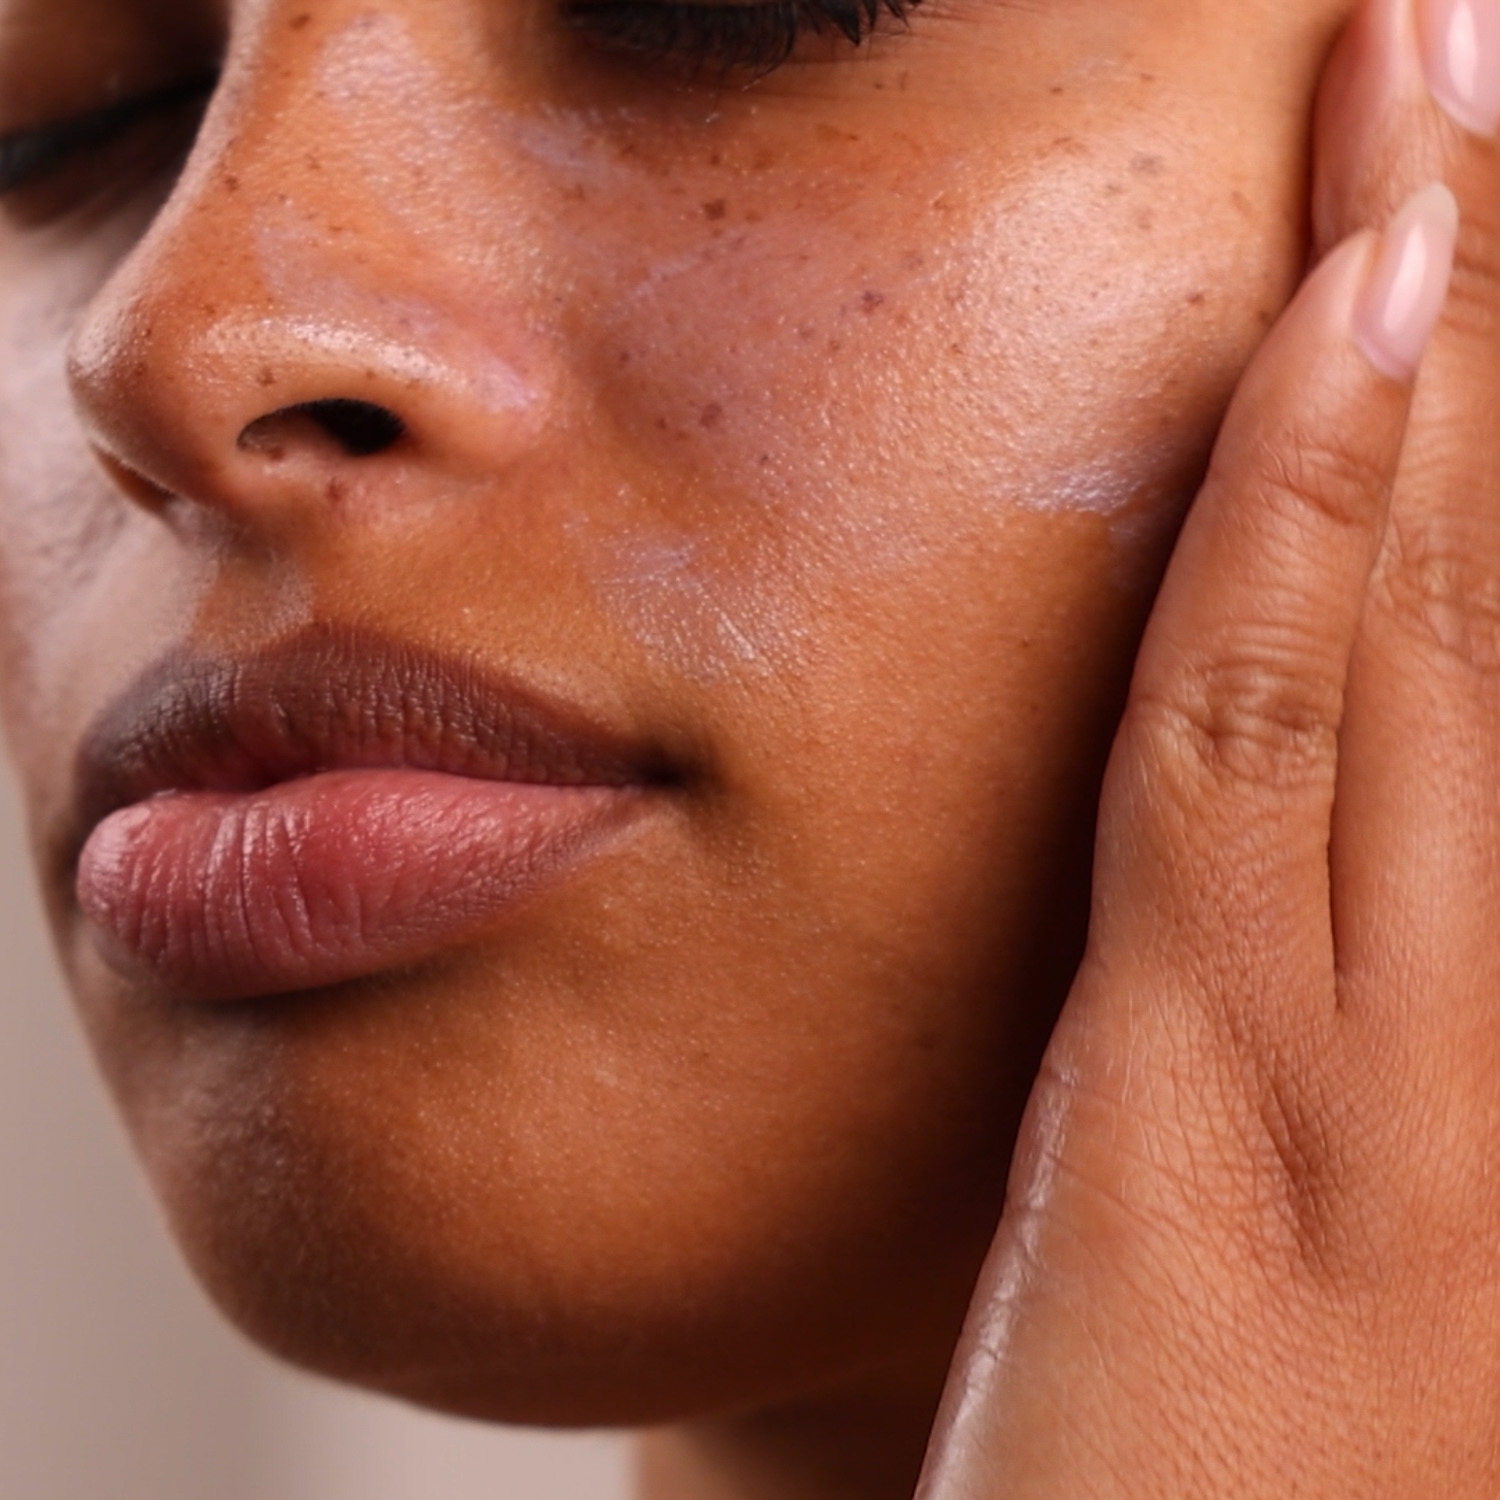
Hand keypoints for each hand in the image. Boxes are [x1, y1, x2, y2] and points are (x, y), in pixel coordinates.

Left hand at [917, 0, 1499, 1492]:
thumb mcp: (1389, 1223)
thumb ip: (1396, 973)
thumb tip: (1381, 753)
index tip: (1496, 234)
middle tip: (1488, 49)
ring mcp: (1385, 1066)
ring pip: (1426, 612)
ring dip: (1444, 318)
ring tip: (1441, 80)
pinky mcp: (1197, 1106)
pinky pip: (1244, 745)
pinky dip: (1306, 517)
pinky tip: (1350, 318)